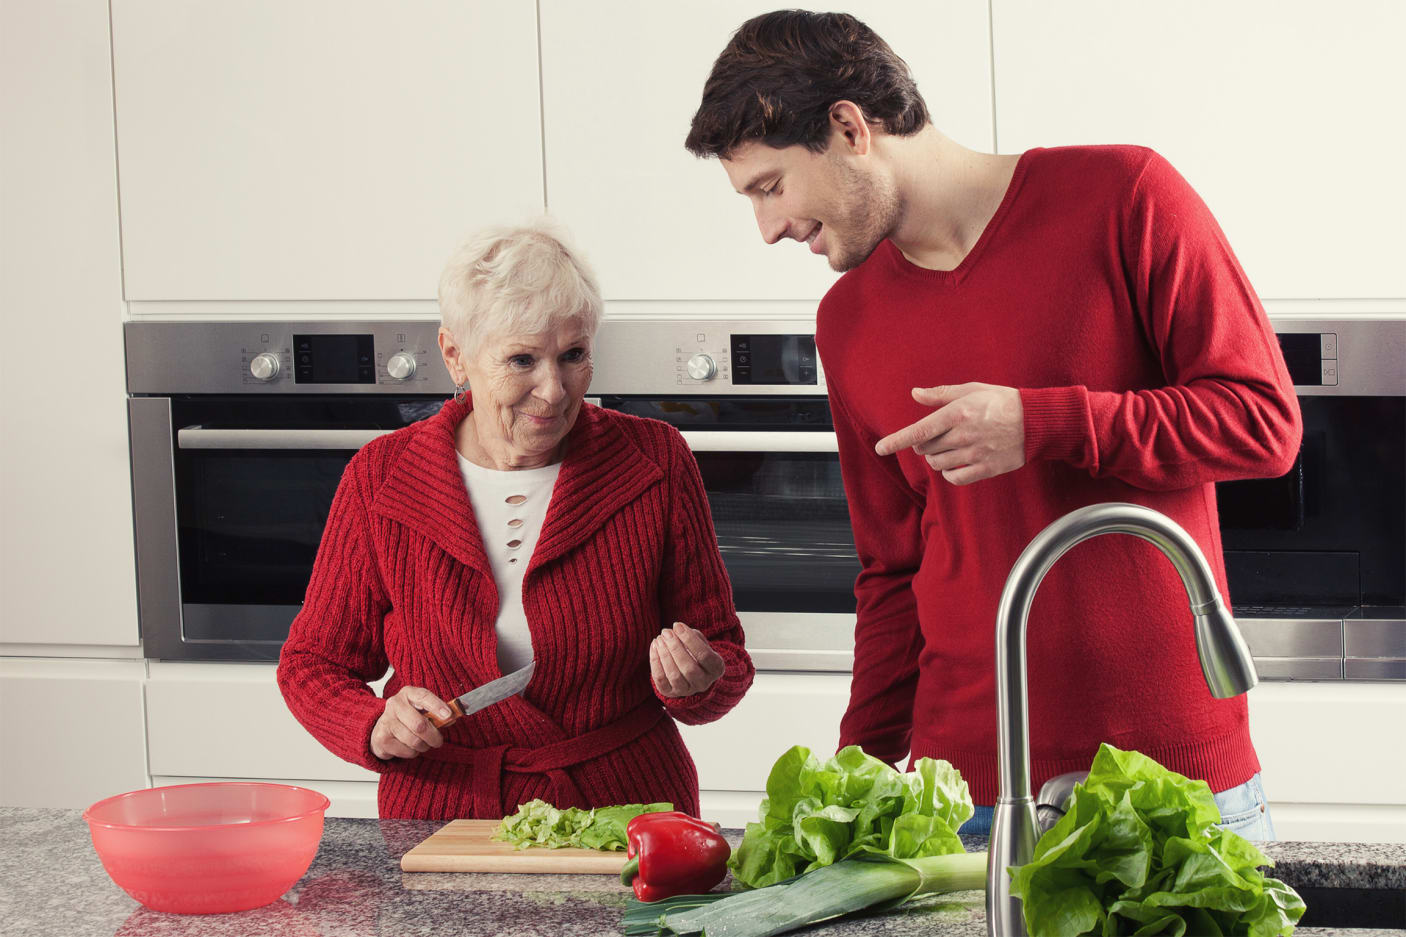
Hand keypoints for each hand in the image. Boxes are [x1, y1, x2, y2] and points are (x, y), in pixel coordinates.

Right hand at [370, 686, 450, 759]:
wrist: (382, 728)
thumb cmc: (409, 717)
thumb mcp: (422, 710)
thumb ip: (437, 713)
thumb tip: (452, 718)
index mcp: (408, 693)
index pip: (423, 697)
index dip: (437, 706)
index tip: (449, 716)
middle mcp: (395, 704)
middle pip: (420, 725)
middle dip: (433, 736)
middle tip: (438, 741)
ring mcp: (386, 721)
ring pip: (414, 741)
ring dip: (424, 746)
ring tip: (423, 744)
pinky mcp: (381, 739)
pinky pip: (406, 751)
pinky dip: (413, 753)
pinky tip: (410, 747)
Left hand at [650, 622, 725, 697]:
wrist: (692, 673)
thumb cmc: (697, 652)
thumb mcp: (701, 642)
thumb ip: (692, 635)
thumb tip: (676, 630)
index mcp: (716, 669)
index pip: (704, 656)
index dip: (689, 640)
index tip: (677, 625)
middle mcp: (703, 683)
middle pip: (689, 668)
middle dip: (675, 647)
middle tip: (666, 632)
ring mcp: (686, 690)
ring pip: (674, 675)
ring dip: (664, 654)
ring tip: (659, 639)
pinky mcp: (670, 693)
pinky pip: (660, 679)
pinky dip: (655, 662)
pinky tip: (654, 647)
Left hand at [874, 383, 1025, 484]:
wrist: (1036, 422)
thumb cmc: (1002, 402)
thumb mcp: (972, 390)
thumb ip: (941, 394)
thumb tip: (915, 394)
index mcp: (958, 413)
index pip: (919, 430)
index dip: (897, 440)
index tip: (880, 449)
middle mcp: (963, 435)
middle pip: (926, 448)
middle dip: (925, 443)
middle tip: (939, 434)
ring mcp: (974, 454)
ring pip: (937, 464)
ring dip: (936, 457)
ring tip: (951, 446)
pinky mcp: (985, 469)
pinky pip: (954, 478)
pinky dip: (949, 472)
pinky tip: (957, 462)